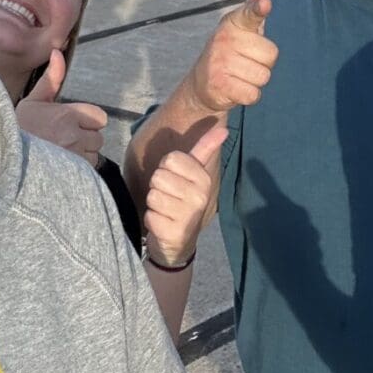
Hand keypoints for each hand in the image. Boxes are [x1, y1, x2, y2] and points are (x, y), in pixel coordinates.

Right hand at [15, 49, 107, 162]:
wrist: (3, 156)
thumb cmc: (20, 128)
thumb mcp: (33, 101)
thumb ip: (51, 79)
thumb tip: (58, 52)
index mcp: (68, 114)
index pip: (99, 117)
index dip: (87, 121)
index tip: (71, 124)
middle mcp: (75, 135)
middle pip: (98, 138)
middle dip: (85, 139)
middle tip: (64, 140)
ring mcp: (75, 156)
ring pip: (94, 155)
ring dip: (83, 155)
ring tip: (62, 154)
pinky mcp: (74, 173)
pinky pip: (88, 171)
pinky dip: (79, 170)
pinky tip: (62, 166)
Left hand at [143, 125, 224, 266]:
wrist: (179, 244)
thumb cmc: (182, 202)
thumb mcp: (194, 175)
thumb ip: (205, 150)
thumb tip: (223, 128)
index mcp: (204, 179)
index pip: (170, 158)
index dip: (166, 169)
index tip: (175, 180)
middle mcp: (200, 197)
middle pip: (158, 176)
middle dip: (157, 187)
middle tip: (169, 198)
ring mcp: (188, 216)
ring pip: (152, 195)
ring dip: (154, 204)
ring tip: (166, 212)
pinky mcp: (174, 233)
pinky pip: (149, 215)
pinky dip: (151, 220)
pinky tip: (163, 225)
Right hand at [184, 0, 278, 113]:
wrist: (203, 83)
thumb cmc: (232, 49)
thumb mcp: (244, 24)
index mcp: (234, 22)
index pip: (250, 13)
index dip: (259, 8)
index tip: (265, 4)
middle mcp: (224, 39)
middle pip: (271, 55)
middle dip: (263, 63)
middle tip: (245, 62)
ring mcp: (219, 62)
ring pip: (263, 76)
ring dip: (255, 80)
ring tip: (239, 74)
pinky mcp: (218, 85)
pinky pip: (254, 94)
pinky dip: (248, 95)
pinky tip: (235, 88)